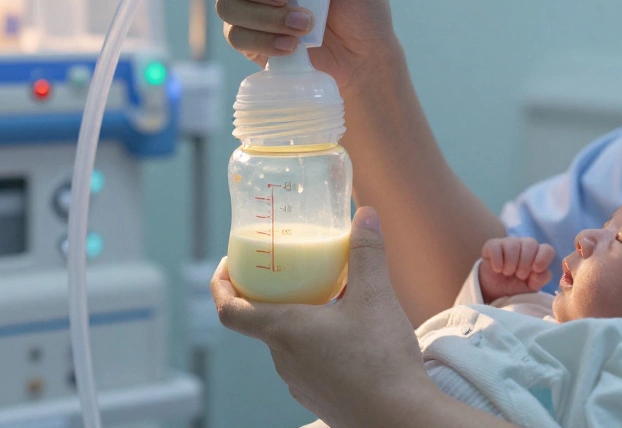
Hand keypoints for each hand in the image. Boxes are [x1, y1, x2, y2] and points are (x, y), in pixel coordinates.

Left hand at [211, 208, 432, 426]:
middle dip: (271, 295)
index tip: (226, 266)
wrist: (401, 420)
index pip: (230, 310)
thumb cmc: (382, 361)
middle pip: (262, 322)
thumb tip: (366, 214)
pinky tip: (348, 336)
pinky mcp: (319, 398)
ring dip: (298, 320)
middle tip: (290, 270)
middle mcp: (283, 360)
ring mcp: (300, 384)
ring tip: (326, 299)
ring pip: (288, 343)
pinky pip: (308, 364)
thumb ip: (367, 253)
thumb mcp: (376, 296)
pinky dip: (316, 344)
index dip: (220, 285)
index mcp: (284, 331)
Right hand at [478, 237, 555, 302]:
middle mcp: (525, 245)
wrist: (495, 291)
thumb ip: (541, 279)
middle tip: (519, 275)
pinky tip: (497, 269)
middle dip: (525, 263)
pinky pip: (496, 247)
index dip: (543, 258)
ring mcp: (509, 243)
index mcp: (538, 254)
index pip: (547, 249)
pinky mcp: (492, 244)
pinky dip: (497, 261)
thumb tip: (537, 271)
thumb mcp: (531, 287)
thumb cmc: (516, 286)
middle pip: (531, 244)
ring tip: (507, 273)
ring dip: (510, 264)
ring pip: (513, 245)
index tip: (536, 270)